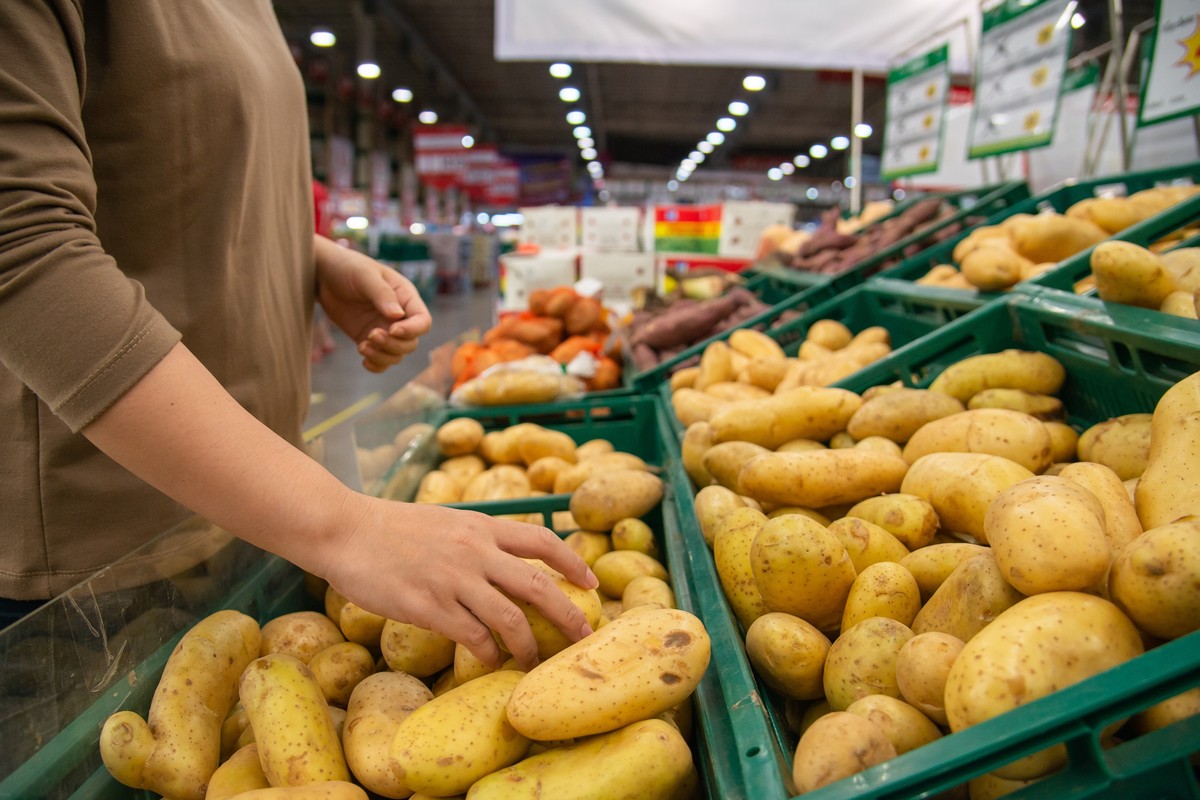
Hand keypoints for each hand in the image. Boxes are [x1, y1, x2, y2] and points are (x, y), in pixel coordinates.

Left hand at [313, 234, 432, 372]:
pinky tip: (364, 360)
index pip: (422, 321)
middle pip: (411, 343)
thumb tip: (398, 316)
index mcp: (405, 297)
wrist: (323, 274)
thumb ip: (382, 295)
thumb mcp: (365, 276)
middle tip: (371, 335)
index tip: (391, 329)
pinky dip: (376, 365)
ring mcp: (384, 329)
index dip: (412, 330)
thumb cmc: (348, 267)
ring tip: (362, 346)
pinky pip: (380, 359)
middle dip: (393, 345)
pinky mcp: (368, 338)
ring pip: (397, 354)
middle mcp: (399, 316)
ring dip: (382, 356)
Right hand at [320, 495, 597, 669]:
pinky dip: (487, 652)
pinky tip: (488, 660)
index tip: (591, 581)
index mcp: (481, 526)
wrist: (345, 529)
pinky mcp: (428, 605)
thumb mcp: (445, 521)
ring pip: (509, 617)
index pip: (541, 540)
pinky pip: (472, 635)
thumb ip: (476, 538)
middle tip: (584, 636)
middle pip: (537, 584)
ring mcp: (453, 579)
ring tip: (533, 662)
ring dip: (528, 645)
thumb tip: (504, 559)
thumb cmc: (391, 527)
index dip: (572, 561)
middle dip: (567, 613)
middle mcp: (474, 550)